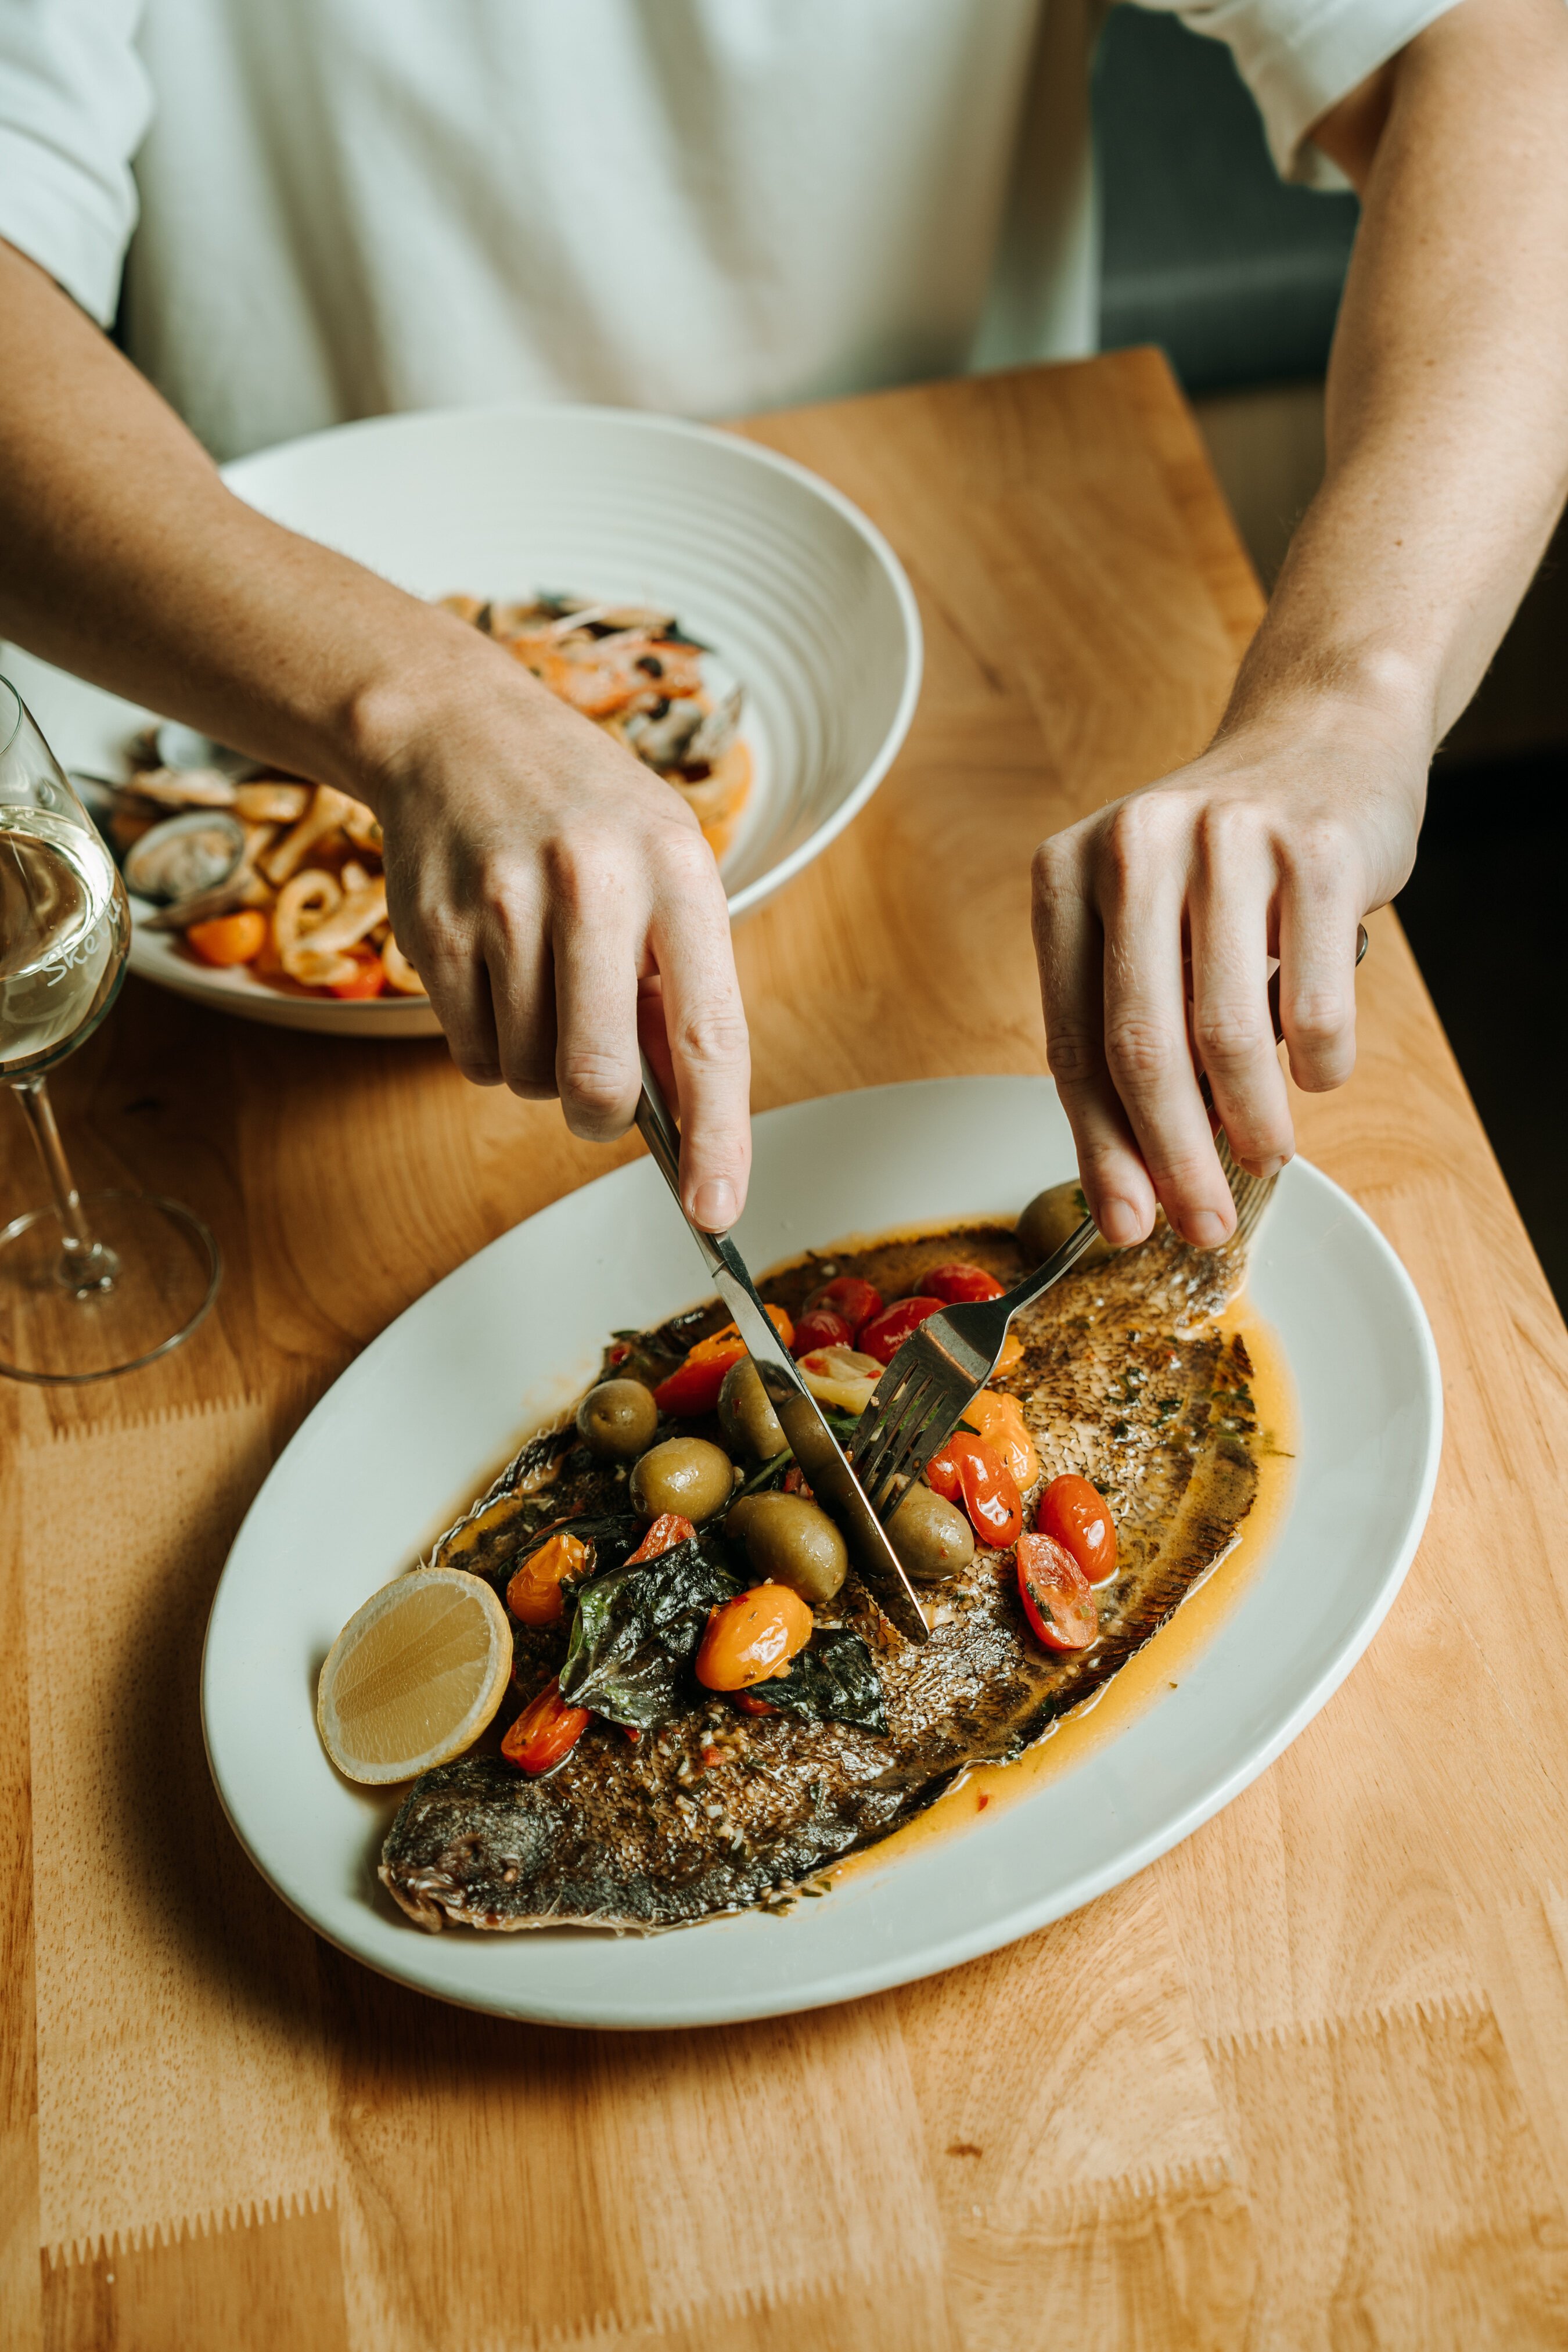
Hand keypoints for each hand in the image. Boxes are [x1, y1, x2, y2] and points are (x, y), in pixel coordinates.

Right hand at [359, 642, 750, 1229]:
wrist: (460, 731)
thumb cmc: (587, 816)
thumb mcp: (667, 871)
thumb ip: (682, 988)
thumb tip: (689, 1118)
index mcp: (678, 875)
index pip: (709, 1037)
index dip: (716, 1138)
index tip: (715, 1210)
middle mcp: (593, 886)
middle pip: (597, 1080)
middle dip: (599, 1114)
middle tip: (598, 1090)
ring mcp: (504, 906)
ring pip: (526, 1076)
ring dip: (538, 1066)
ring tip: (543, 984)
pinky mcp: (434, 929)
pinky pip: (470, 1054)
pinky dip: (489, 1044)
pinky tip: (496, 973)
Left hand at [1031, 700, 1423, 1246]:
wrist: (1320, 735)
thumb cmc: (1220, 859)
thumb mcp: (1142, 918)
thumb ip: (1129, 1024)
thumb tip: (1138, 1171)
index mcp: (1066, 874)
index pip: (1073, 1041)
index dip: (1099, 1147)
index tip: (1125, 1221)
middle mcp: (1134, 848)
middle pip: (1142, 1047)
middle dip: (1171, 1157)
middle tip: (1198, 1224)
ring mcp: (1226, 841)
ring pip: (1228, 1033)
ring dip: (1251, 1122)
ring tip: (1266, 1159)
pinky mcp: (1316, 849)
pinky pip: (1312, 999)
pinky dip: (1318, 1062)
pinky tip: (1316, 1075)